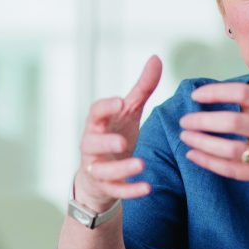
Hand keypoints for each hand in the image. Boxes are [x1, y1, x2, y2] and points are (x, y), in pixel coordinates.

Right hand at [73, 56, 161, 211]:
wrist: (100, 174)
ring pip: (102, 170)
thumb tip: (157, 58)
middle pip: (91, 143)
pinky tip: (147, 188)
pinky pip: (115, 190)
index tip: (120, 102)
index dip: (106, 107)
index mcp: (98, 123)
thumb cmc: (116, 135)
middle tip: (123, 141)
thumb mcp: (129, 112)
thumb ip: (142, 88)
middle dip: (105, 142)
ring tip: (141, 165)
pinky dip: (130, 190)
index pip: (95, 112)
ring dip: (121, 169)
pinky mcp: (106, 187)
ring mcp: (97, 167)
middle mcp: (92, 145)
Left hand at [178, 46, 248, 203]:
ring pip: (231, 149)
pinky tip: (193, 155)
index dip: (217, 92)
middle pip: (234, 122)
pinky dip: (210, 163)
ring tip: (185, 135)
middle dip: (203, 120)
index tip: (197, 95)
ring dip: (203, 142)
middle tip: (185, 118)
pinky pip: (234, 171)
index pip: (245, 94)